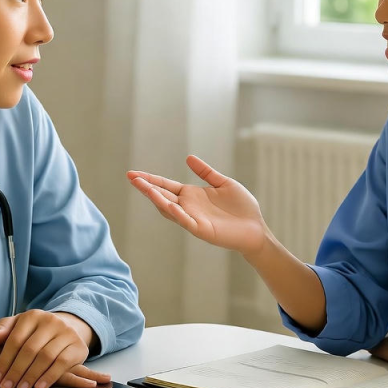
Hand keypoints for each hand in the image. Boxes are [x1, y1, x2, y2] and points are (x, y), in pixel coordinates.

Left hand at [0, 309, 109, 387]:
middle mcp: (51, 321)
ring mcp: (66, 333)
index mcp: (32, 316)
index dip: (4, 361)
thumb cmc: (36, 332)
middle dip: (16, 371)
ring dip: (31, 376)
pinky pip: (63, 363)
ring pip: (46, 357)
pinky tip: (39, 387)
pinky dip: (50, 377)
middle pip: (30, 349)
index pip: (15, 339)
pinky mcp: (78, 346)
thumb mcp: (18, 327)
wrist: (67, 329)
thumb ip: (2, 332)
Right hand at [127, 155, 269, 254]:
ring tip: (145, 188)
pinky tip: (169, 205)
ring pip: (170, 209)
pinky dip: (177, 214)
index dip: (150, 179)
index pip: (166, 186)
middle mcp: (188, 207)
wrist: (256, 228)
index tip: (134, 173)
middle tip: (131, 177)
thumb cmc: (241, 208)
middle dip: (147, 187)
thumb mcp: (223, 183)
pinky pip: (186, 221)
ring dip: (157, 199)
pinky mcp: (202, 230)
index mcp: (191, 195)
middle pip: (162, 195)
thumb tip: (188, 158)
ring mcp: (193, 219)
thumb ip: (206, 172)